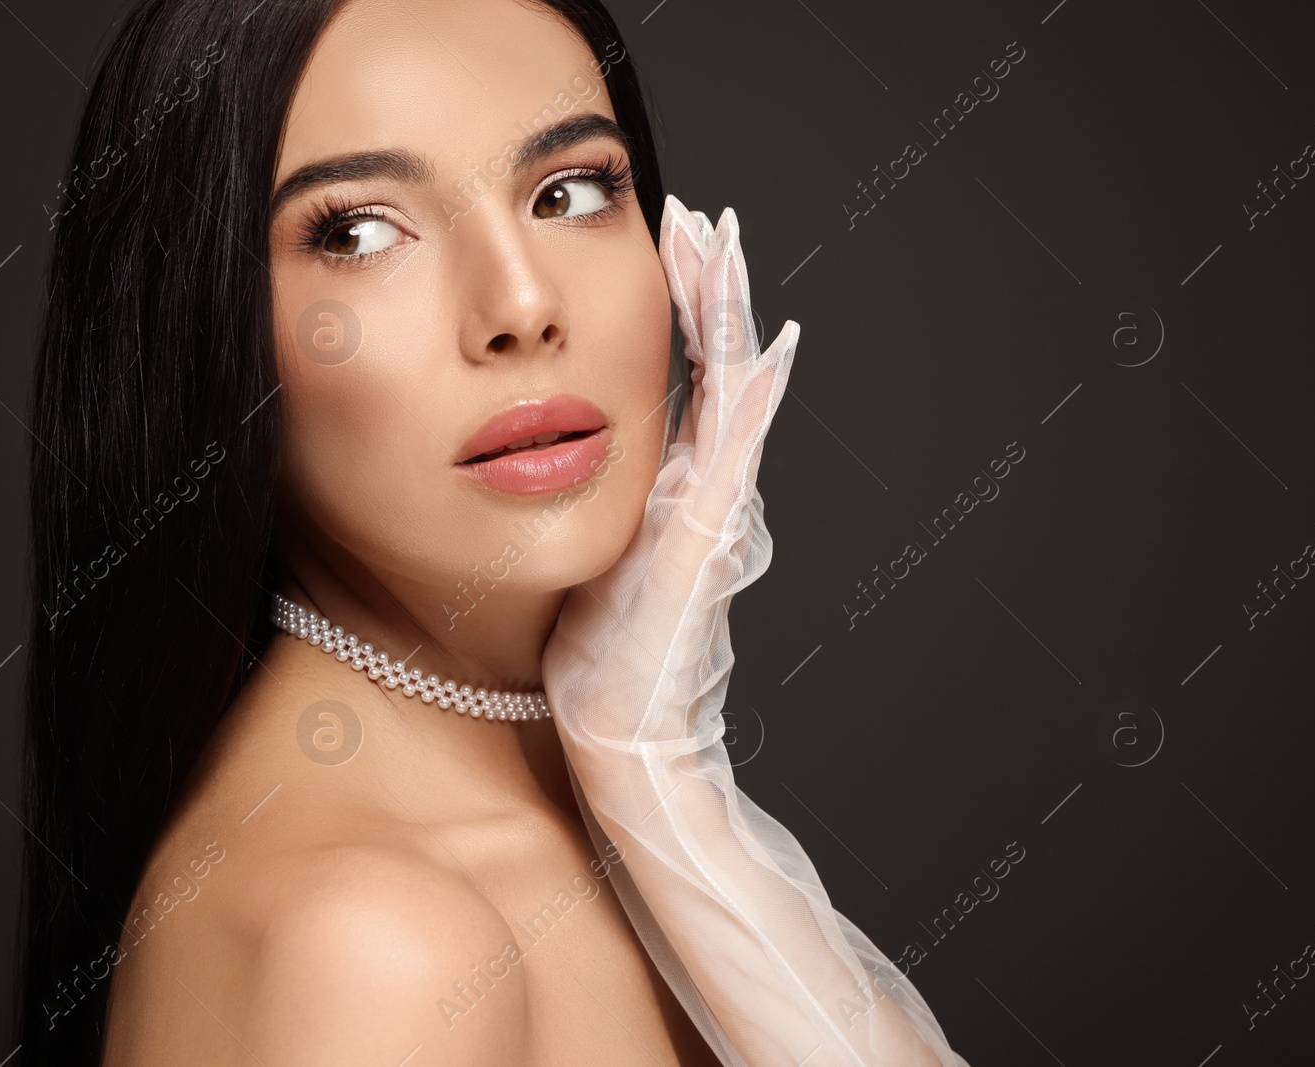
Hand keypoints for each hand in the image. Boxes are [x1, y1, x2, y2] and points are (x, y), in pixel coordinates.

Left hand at [545, 191, 796, 743]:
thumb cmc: (595, 658)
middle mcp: (700, 487)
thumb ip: (587, 507)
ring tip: (724, 245)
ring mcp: (712, 508)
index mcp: (669, 486)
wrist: (621, 732)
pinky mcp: (707, 535)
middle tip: (698, 218)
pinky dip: (757, 397)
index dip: (677, 310)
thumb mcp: (585, 558)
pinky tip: (770, 345)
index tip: (664, 245)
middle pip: (713, 364)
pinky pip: (736, 451)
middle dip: (706, 288)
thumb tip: (544, 467)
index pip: (681, 375)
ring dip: (729, 315)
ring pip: (732, 389)